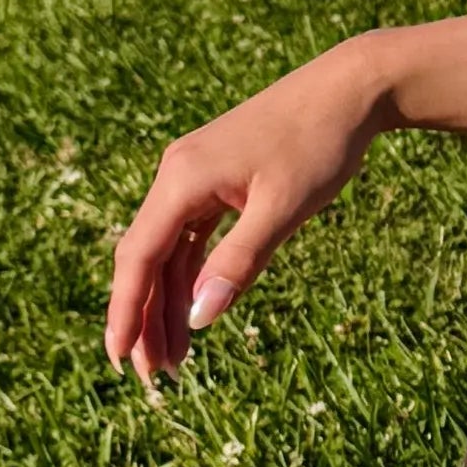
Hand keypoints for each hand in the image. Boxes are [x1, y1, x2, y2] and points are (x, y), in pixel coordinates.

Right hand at [102, 56, 382, 389]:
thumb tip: (199, 318)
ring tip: (175, 358)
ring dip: (167, 302)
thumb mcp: (284, 210)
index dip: (125, 311)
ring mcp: (194, 176)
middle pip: (146, 258)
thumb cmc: (320, 145)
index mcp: (182, 180)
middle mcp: (176, 176)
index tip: (117, 358)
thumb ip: (240, 263)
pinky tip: (193, 309)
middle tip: (153, 378)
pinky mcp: (215, 179)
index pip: (138, 256)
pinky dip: (190, 274)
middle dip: (145, 318)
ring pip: (168, 250)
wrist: (349, 89)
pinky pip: (190, 235)